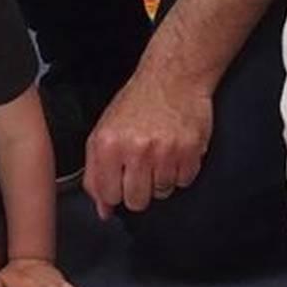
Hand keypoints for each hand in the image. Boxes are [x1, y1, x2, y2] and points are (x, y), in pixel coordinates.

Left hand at [83, 69, 213, 218]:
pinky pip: (184, 181)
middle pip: (137, 201)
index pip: (108, 195)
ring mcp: (164, 152)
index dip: (115, 191)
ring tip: (160, 153)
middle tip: (142, 167)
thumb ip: (97, 172)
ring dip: (161, 178)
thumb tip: (103, 209)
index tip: (120, 181)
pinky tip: (175, 150)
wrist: (174, 77)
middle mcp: (136, 149)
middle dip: (139, 189)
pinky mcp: (190, 152)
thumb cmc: (138, 103)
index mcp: (108, 144)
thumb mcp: (105, 132)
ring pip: (162, 193)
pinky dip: (180, 170)